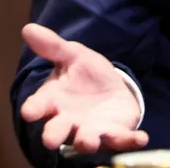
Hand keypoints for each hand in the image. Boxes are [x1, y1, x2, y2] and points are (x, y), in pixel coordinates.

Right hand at [20, 23, 147, 154]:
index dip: (33, 109)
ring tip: (88, 140)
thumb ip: (53, 46)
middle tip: (51, 139)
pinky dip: (130, 141)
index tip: (29, 112)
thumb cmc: (85, 75)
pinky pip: (121, 140)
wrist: (111, 89)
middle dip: (54, 135)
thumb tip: (28, 28)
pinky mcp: (114, 133)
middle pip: (57, 131)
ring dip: (86, 142)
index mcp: (53, 101)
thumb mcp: (73, 56)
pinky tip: (141, 138)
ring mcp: (91, 130)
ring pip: (86, 141)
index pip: (38, 106)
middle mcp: (68, 120)